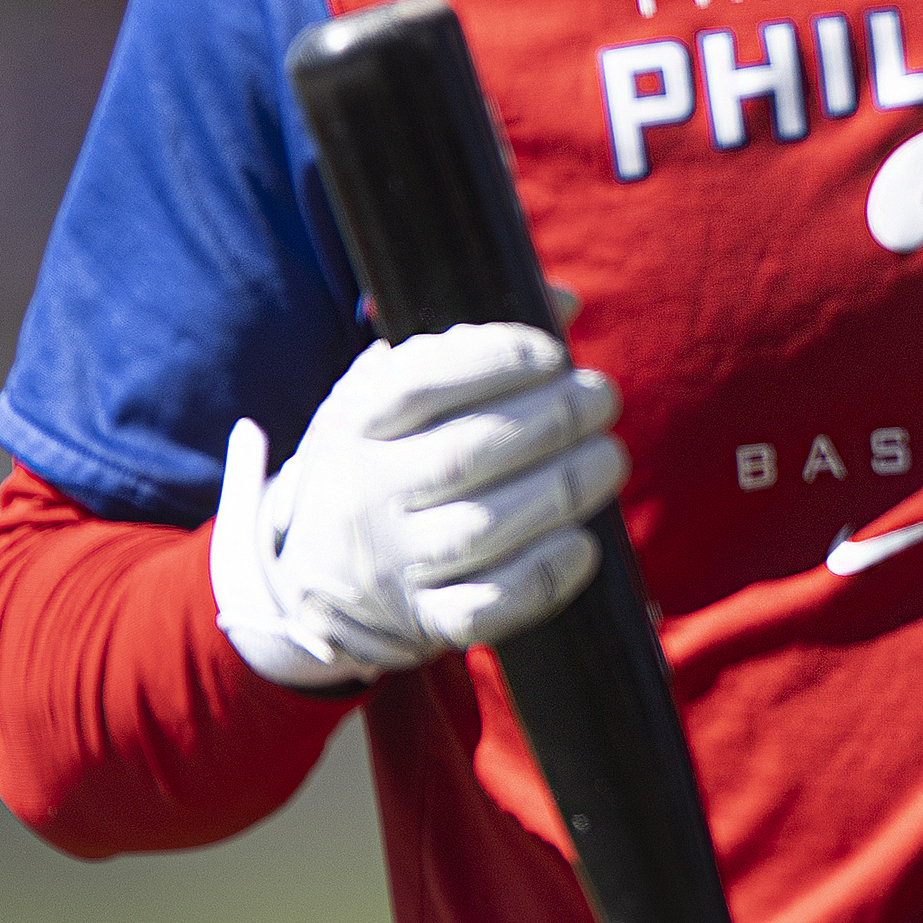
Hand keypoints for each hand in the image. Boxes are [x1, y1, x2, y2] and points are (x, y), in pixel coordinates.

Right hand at [209, 322, 629, 689]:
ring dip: (565, 489)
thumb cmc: (383, 461)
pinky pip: (488, 608)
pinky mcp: (424, 622)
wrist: (314, 577)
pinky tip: (585, 541)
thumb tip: (567, 301)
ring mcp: (391, 565)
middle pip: (468, 455)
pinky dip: (546, 574)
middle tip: (602, 396)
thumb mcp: (395, 396)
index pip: (418, 384)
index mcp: (352, 428)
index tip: (551, 354)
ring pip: (484, 529)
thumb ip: (472, 344)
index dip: (495, 361)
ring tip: (608, 457)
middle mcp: (362, 497)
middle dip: (554, 420)